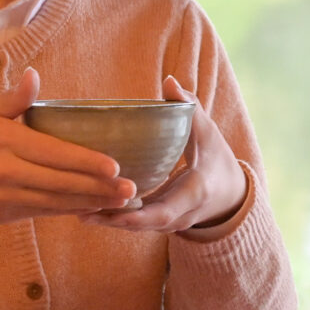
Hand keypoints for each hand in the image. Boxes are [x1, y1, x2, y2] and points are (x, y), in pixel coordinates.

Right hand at [0, 67, 137, 223]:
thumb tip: (34, 75)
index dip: (84, 161)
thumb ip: (14, 98)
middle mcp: (5, 171)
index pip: (51, 153)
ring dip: (93, 202)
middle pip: (60, 181)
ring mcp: (7, 197)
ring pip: (57, 201)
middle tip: (132, 188)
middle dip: (98, 186)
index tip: (115, 165)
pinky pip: (47, 212)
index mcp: (3, 141)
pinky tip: (98, 207)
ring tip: (124, 200)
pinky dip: (74, 210)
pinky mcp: (9, 214)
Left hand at [89, 75, 247, 235]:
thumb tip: (169, 81)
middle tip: (82, 210)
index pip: (165, 211)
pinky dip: (115, 219)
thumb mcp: (208, 132)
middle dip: (113, 219)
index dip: (138, 213)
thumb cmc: (218, 158)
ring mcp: (171, 224)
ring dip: (109, 221)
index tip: (114, 203)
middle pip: (144, 224)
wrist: (231, 194)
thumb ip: (189, 108)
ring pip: (137, 228)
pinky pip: (136, 225)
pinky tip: (88, 210)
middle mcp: (182, 215)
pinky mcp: (160, 224)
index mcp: (195, 193)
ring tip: (78, 210)